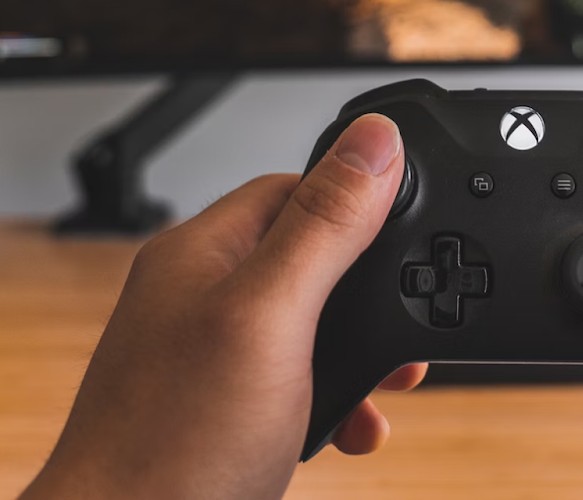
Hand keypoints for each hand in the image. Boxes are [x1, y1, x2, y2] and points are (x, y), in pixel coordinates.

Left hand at [22, 114, 424, 499]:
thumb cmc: (172, 443)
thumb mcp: (271, 316)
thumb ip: (325, 226)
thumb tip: (374, 139)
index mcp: (200, 252)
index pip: (293, 186)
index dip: (358, 200)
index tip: (410, 227)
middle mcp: (199, 297)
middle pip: (309, 257)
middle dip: (369, 292)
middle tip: (407, 327)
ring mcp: (206, 358)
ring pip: (308, 327)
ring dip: (358, 355)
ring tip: (386, 388)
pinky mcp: (221, 414)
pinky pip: (295, 386)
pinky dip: (334, 404)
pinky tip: (347, 430)